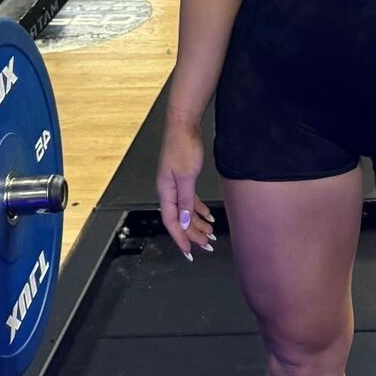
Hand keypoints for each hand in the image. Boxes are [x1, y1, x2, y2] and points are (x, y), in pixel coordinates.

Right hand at [157, 116, 216, 258]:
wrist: (183, 125)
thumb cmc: (183, 146)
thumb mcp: (186, 176)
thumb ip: (185, 200)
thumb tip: (182, 220)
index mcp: (165, 191)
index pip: (171, 221)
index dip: (180, 237)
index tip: (188, 250)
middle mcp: (168, 190)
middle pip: (179, 219)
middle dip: (192, 233)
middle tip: (206, 245)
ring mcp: (175, 184)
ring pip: (185, 210)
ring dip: (197, 223)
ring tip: (209, 234)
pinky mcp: (182, 177)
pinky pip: (189, 200)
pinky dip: (198, 209)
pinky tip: (207, 216)